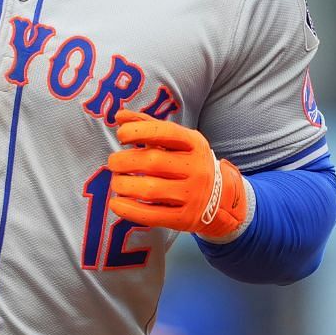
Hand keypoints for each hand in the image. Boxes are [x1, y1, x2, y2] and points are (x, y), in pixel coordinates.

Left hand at [105, 111, 249, 240]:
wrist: (221, 199)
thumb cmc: (190, 164)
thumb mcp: (179, 142)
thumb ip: (149, 127)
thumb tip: (120, 116)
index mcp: (195, 145)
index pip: (165, 132)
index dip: (138, 131)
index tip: (122, 135)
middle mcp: (197, 169)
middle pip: (153, 162)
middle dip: (123, 161)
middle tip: (114, 163)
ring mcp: (192, 195)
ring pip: (149, 190)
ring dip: (123, 184)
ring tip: (117, 182)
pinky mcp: (184, 218)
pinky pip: (151, 215)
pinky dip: (128, 209)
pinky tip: (116, 203)